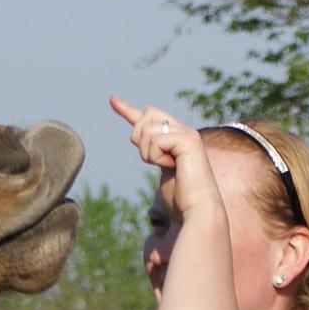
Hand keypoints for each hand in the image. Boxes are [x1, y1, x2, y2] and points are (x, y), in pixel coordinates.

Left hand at [109, 95, 221, 217]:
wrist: (196, 210)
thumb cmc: (180, 199)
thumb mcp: (162, 172)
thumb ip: (154, 153)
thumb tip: (143, 142)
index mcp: (176, 138)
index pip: (149, 118)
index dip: (127, 109)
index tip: (112, 99)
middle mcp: (183, 132)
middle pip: (145, 116)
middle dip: (140, 138)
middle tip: (156, 160)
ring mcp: (187, 134)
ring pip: (147, 130)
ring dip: (148, 153)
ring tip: (168, 166)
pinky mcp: (189, 139)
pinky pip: (155, 140)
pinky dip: (156, 156)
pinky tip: (172, 165)